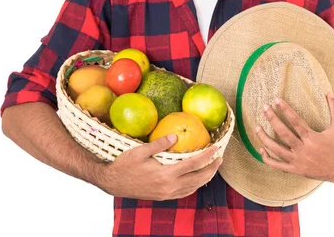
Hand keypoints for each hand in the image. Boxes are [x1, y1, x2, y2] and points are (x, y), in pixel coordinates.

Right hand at [95, 134, 222, 199]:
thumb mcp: (139, 151)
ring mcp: (167, 194)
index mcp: (165, 174)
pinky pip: (185, 192)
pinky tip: (197, 178)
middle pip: (198, 178)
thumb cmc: (124, 165)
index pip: (193, 164)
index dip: (207, 156)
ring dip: (206, 177)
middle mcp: (169, 187)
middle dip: (212, 168)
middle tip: (220, 158)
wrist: (112, 183)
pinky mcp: (163, 197)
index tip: (216, 148)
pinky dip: (195, 185)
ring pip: (193, 187)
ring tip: (213, 167)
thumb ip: (159, 144)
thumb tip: (176, 136)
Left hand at [255, 93, 333, 183]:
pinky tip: (261, 148)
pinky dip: (267, 158)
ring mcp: (299, 161)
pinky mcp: (296, 170)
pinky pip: (278, 166)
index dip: (285, 109)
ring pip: (277, 150)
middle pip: (283, 133)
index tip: (276, 100)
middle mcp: (304, 149)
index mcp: (313, 138)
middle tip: (264, 108)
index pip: (295, 121)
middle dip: (272, 119)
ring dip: (265, 138)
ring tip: (256, 127)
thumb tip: (329, 92)